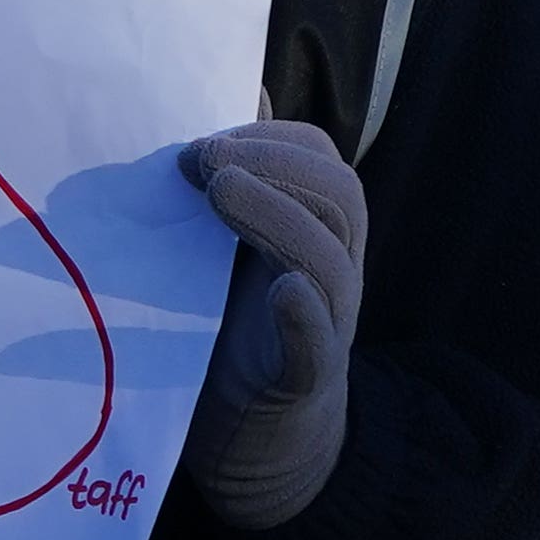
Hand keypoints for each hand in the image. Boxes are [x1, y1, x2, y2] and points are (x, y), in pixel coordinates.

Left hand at [181, 119, 367, 529]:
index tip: (198, 135)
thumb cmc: (228, 330)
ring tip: (222, 192)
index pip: (319, 159)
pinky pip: (318, 345)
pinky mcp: (303, 381)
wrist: (255, 444)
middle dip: (273, 163)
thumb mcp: (219, 248)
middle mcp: (328, 271)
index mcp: (309, 232)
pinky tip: (283, 291)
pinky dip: (304, 315)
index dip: (268, 135)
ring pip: (333, 261)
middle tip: (199, 158)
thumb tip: (214, 95)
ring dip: (280, 216)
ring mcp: (323, 325)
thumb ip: (222, 182)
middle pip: (340, 197)